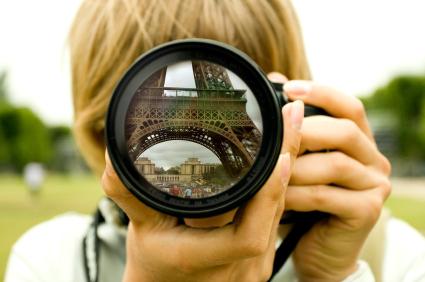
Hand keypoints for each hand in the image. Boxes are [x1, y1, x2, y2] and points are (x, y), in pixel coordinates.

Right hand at [101, 99, 303, 281]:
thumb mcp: (139, 228)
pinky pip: (276, 214)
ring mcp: (255, 263)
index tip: (280, 155)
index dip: (269, 194)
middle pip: (274, 210)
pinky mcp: (260, 255)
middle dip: (288, 158)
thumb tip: (115, 154)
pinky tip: (283, 154)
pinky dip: (279, 182)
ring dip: (287, 167)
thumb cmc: (154, 263)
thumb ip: (128, 191)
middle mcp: (241, 266)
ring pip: (279, 209)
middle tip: (291, 114)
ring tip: (291, 125)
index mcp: (207, 260)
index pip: (250, 235)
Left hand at [282, 79, 391, 280]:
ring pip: (334, 164)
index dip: (322, 93)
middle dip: (303, 133)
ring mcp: (375, 186)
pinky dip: (295, 194)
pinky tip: (276, 197)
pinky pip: (325, 195)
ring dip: (295, 167)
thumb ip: (293, 129)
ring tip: (268, 173)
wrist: (318, 249)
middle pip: (344, 131)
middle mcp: (374, 160)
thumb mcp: (299, 162)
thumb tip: (275, 80)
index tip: (289, 88)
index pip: (349, 107)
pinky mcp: (367, 211)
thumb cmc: (305, 201)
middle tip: (273, 139)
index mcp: (359, 142)